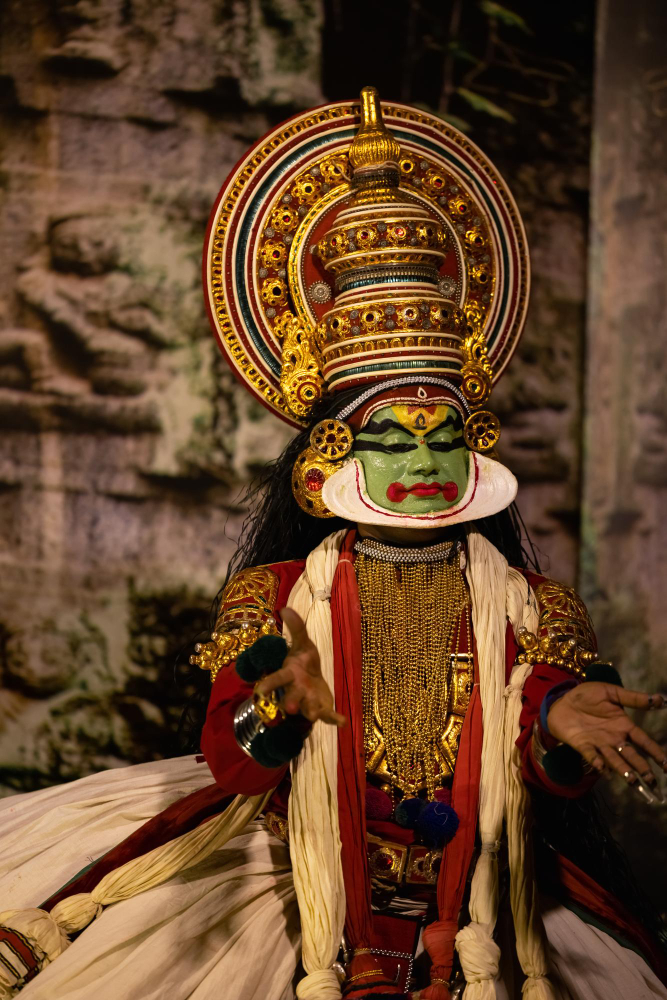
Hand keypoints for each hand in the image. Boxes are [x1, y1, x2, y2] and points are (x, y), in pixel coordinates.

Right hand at [255, 607, 345, 727]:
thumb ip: (296, 628)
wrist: (312, 680)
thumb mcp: (302, 643)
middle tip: (290, 708)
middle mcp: (295, 690)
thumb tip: (285, 608)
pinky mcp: (321, 708)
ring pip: (308, 708)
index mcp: (288, 674)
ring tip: (314, 716)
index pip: (277, 678)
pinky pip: (327, 715)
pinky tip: (343, 721)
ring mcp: (308, 701)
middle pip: (291, 696)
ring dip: (311, 712)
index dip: (268, 685)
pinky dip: (334, 718)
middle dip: (291, 701)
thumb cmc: (303, 661)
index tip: (260, 691)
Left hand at [547, 682, 665, 790]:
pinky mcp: (582, 745)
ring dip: (622, 770)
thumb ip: (633, 698)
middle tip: (651, 781)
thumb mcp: (612, 693)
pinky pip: (591, 755)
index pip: (643, 741)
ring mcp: (598, 743)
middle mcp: (614, 738)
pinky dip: (597, 762)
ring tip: (631, 780)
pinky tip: (602, 769)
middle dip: (641, 768)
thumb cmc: (588, 696)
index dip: (656, 753)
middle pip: (631, 756)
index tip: (666, 766)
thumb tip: (660, 699)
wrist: (563, 699)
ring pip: (614, 760)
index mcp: (624, 726)